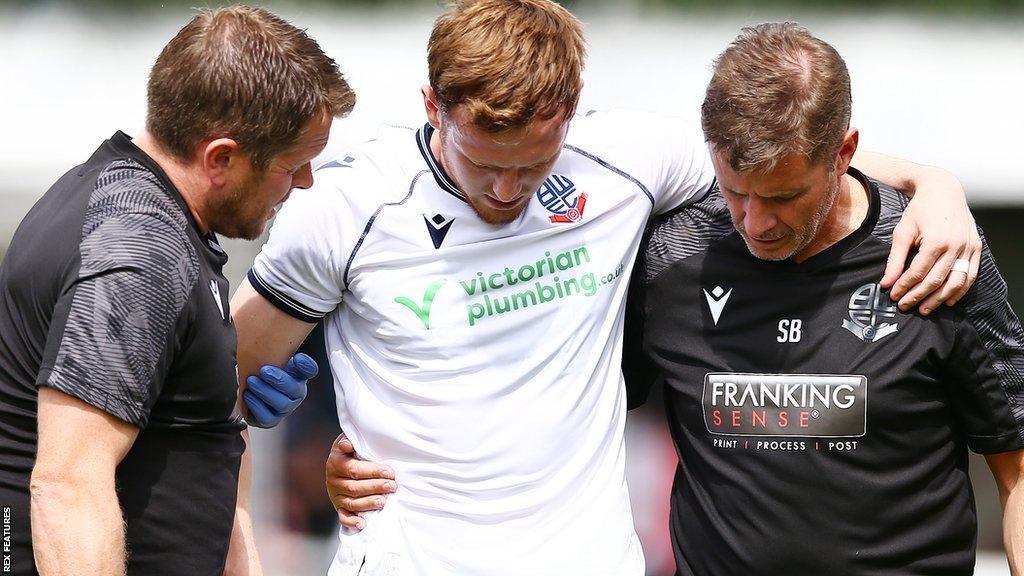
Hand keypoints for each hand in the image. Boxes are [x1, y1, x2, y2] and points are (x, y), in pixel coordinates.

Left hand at [243, 353, 317, 427]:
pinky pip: (267, 418)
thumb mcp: (269, 358)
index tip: (297, 358)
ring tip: (251, 381)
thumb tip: (290, 353)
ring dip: (265, 392)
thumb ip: (277, 351)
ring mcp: (284, 409)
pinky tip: (248, 395)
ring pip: (281, 404)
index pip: (310, 369)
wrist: (248, 386)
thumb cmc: (261, 371)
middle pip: (295, 390)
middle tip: (264, 370)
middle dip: (279, 380)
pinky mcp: (271, 420)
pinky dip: (257, 406)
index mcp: (298, 375)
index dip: (306, 365)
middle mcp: (295, 393)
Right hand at [326, 433, 396, 529]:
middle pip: (355, 488)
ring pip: (351, 503)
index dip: (373, 472)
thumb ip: (350, 440)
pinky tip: (362, 524)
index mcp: (335, 463)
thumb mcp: (352, 440)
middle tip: (393, 486)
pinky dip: (352, 522)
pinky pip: (343, 517)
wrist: (343, 459)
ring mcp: (335, 495)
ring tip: (384, 501)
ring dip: (368, 503)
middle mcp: (333, 481)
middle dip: (376, 487)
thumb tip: (347, 444)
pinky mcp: (338, 507)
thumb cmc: (354, 449)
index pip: (354, 470)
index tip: (390, 472)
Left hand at [881, 173, 980, 314]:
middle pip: (936, 281)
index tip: (893, 296)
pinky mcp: (976, 247)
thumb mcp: (902, 232)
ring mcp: (968, 247)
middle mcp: (956, 246)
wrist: (943, 191)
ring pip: (955, 282)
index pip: (918, 273)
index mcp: (936, 241)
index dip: (904, 287)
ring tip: (924, 310)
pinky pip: (970, 275)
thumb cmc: (919, 210)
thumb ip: (895, 259)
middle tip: (905, 306)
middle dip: (918, 296)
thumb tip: (886, 283)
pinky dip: (960, 290)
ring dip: (939, 299)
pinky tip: (947, 300)